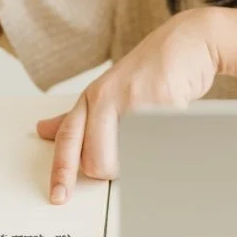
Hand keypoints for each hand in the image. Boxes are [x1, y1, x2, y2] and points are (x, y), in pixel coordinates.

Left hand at [36, 7, 226, 198]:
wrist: (190, 40)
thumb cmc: (152, 67)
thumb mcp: (109, 87)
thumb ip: (82, 115)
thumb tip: (45, 130)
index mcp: (93, 96)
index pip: (68, 139)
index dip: (61, 171)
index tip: (58, 196)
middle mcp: (108, 96)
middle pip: (96, 161)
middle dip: (113, 171)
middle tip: (129, 156)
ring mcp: (134, 99)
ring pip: (126, 159)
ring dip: (140, 160)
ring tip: (151, 136)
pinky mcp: (163, 102)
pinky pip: (158, 145)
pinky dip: (165, 145)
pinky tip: (171, 123)